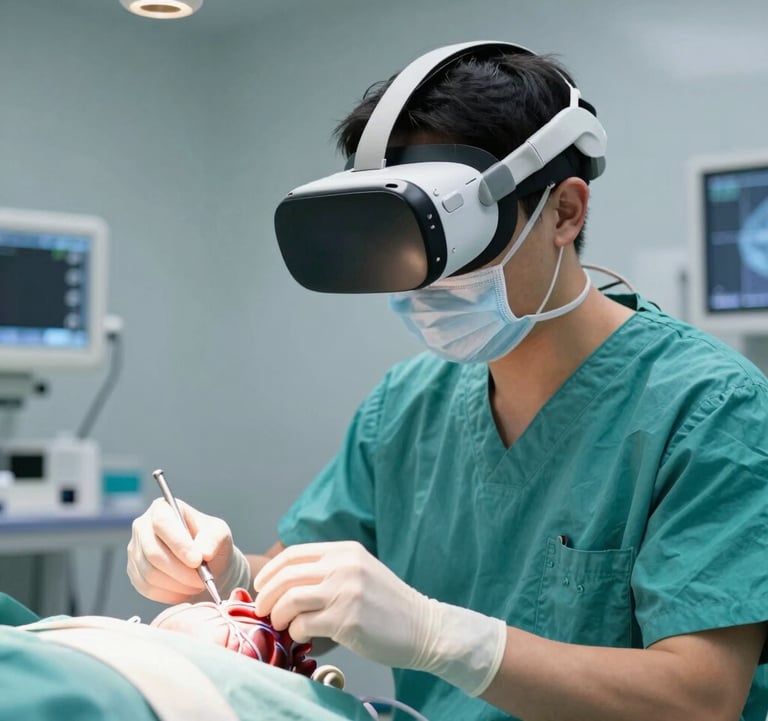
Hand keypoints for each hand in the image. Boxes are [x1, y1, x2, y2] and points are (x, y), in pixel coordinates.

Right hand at [127, 498, 244, 603]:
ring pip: (150, 573)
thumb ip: (213, 539)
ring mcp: (135, 551)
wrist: (205, 563)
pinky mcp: (135, 572)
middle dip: (180, 570)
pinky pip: (147, 588)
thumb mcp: (219, 533)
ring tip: (198, 584)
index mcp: (162, 508)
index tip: (198, 560)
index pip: (162, 523)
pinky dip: (169, 593)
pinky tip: (185, 590)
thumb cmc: (210, 542)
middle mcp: (142, 527)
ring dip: (177, 584)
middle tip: (201, 579)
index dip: (179, 544)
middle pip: (153, 552)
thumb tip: (203, 552)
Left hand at [253, 541, 507, 695]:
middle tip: (262, 610)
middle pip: (286, 575)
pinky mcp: (347, 619)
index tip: (262, 587)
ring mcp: (345, 592)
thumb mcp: (361, 571)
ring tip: (281, 625)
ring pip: (290, 599)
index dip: (271, 571)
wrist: (423, 627)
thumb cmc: (388, 604)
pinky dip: (295, 632)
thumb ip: (330, 569)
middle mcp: (343, 566)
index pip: (293, 554)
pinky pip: (303, 624)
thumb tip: (286, 581)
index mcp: (345, 551)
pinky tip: (302, 636)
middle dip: (267, 595)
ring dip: (277, 615)